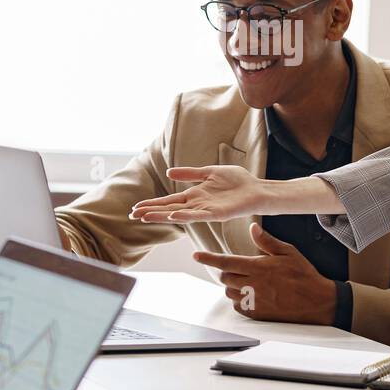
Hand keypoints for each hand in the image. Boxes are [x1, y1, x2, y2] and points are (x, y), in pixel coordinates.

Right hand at [129, 165, 263, 222]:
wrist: (256, 189)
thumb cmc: (237, 181)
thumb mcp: (209, 172)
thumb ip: (190, 173)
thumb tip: (169, 173)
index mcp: (195, 195)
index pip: (168, 201)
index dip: (152, 204)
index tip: (136, 208)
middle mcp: (197, 204)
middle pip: (169, 209)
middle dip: (151, 212)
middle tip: (133, 215)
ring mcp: (206, 210)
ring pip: (180, 214)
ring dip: (163, 216)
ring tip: (146, 217)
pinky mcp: (217, 214)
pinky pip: (199, 215)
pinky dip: (186, 215)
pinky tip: (174, 215)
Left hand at [192, 223, 337, 325]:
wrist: (317, 301)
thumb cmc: (304, 275)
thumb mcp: (288, 252)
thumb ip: (267, 241)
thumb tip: (253, 228)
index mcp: (258, 267)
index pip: (225, 262)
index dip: (208, 258)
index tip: (196, 255)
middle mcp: (253, 285)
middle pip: (225, 278)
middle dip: (226, 272)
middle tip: (239, 268)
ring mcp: (254, 301)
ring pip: (230, 293)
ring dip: (233, 286)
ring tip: (247, 281)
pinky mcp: (257, 314)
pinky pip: (238, 307)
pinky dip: (240, 300)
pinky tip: (252, 295)